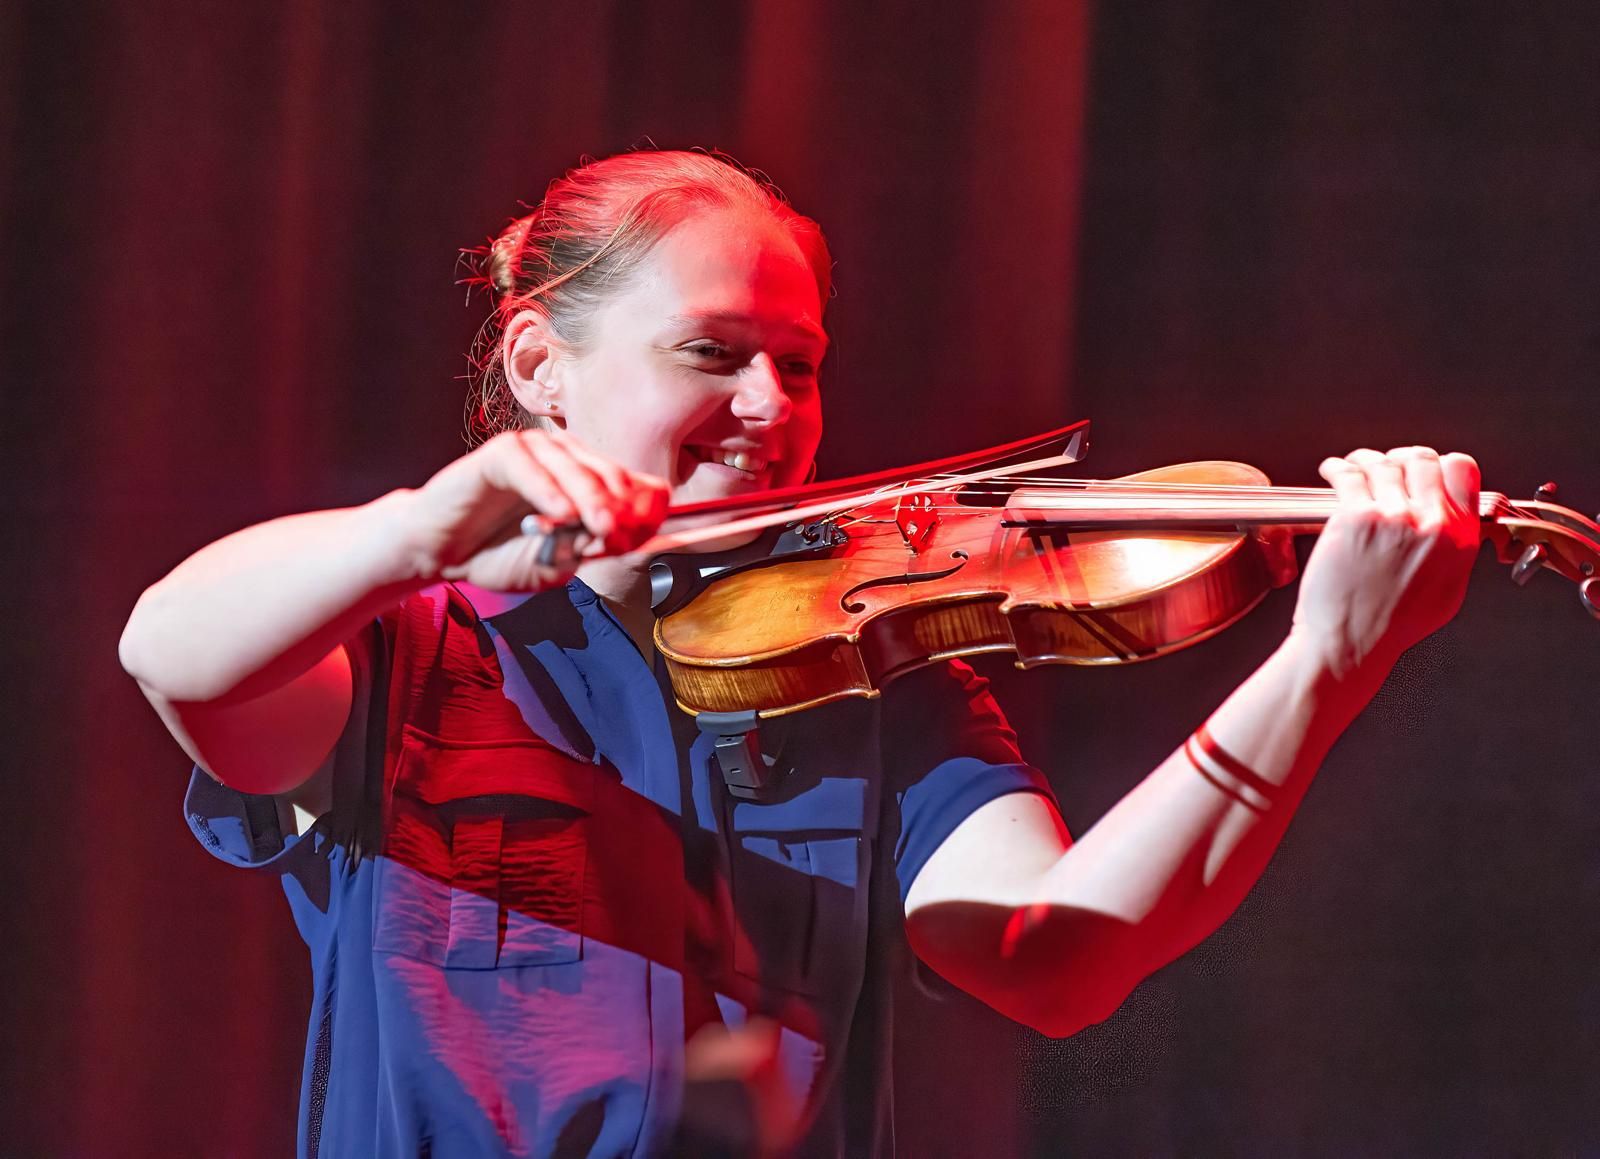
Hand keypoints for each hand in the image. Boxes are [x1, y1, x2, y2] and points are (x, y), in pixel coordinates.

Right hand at [401, 429, 668, 590]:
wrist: (441, 553)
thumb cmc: (498, 554)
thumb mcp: (555, 563)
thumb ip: (587, 547)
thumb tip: (623, 534)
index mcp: (589, 484)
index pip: (634, 485)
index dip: (644, 509)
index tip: (645, 536)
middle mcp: (568, 461)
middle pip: (610, 474)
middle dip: (620, 506)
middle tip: (621, 533)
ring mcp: (535, 452)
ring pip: (574, 466)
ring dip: (590, 497)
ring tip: (599, 526)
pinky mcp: (501, 453)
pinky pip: (529, 465)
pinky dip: (547, 489)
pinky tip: (558, 513)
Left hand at [1292, 446, 1480, 678]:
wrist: (1350, 643)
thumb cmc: (1390, 625)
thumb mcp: (1448, 591)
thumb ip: (1454, 550)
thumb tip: (1452, 525)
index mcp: (1459, 538)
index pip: (1462, 470)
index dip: (1440, 463)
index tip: (1424, 467)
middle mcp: (1431, 523)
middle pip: (1421, 459)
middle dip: (1402, 458)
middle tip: (1386, 465)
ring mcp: (1393, 517)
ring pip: (1384, 463)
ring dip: (1366, 460)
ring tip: (1353, 467)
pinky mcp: (1355, 517)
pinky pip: (1348, 474)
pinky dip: (1338, 467)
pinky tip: (1333, 470)